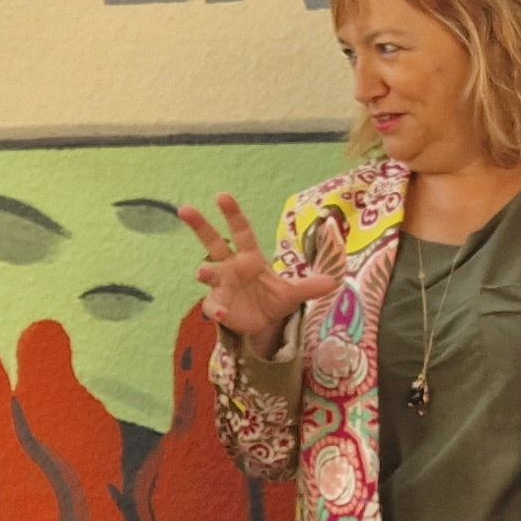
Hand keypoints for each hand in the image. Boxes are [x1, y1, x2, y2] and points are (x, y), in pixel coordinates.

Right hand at [178, 193, 343, 341]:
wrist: (263, 323)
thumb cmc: (273, 299)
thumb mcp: (293, 293)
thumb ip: (310, 286)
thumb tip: (335, 281)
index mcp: (250, 257)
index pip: (242, 231)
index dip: (233, 214)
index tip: (222, 196)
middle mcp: (231, 267)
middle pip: (212, 242)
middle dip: (200, 225)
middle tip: (185, 209)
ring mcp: (222, 285)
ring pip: (207, 272)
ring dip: (205, 271)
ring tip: (203, 272)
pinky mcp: (218, 305)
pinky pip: (212, 305)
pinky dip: (216, 309)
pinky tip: (222, 314)